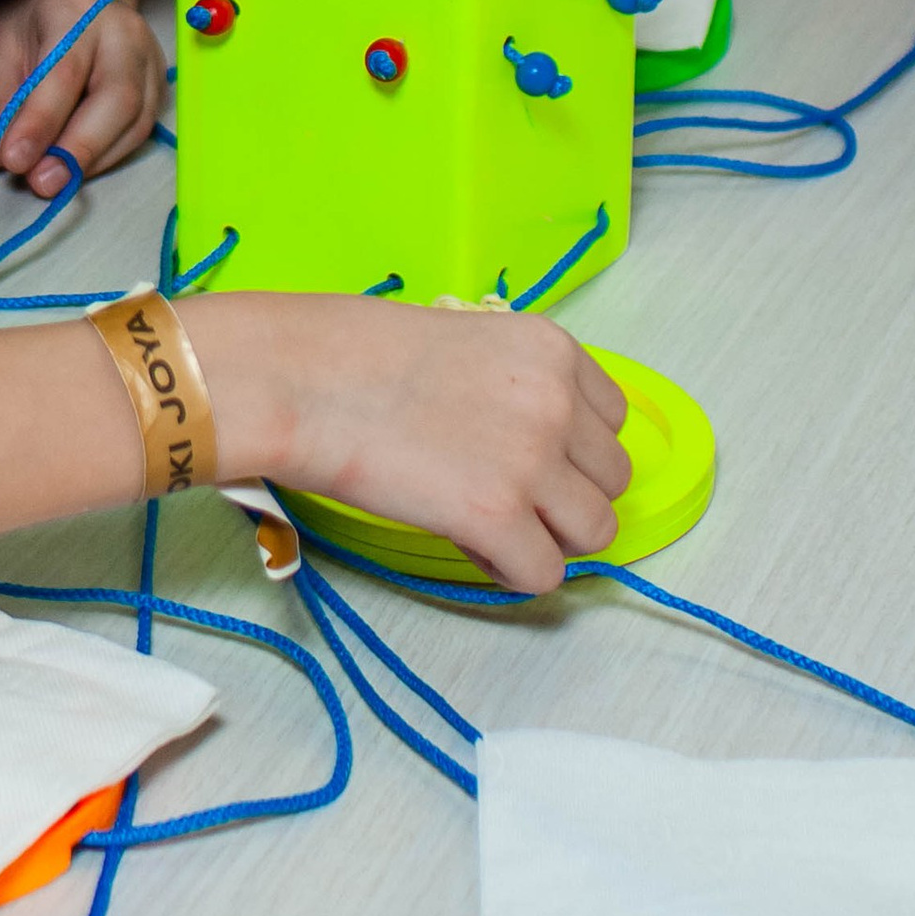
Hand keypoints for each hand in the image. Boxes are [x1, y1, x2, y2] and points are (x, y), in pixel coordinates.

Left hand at [0, 0, 166, 201]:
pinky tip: (77, 168)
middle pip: (117, 97)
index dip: (40, 122)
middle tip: (41, 183)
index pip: (64, 73)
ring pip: (135, 120)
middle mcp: (124, 31)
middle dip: (78, 149)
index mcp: (76, 10)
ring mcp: (150, 58)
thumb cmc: (31, 24)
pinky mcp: (158, 85)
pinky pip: (140, 131)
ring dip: (93, 160)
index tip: (13, 161)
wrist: (73, 2)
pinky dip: (107, 157)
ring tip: (54, 182)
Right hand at [185, 295, 628, 594]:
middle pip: (612, 482)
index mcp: (553, 351)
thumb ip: (515, 387)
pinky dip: (510, 570)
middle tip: (504, 496)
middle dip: (564, 497)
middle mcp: (558, 403)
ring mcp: (533, 461)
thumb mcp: (465, 342)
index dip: (571, 450)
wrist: (301, 380)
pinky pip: (544, 573)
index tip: (527, 458)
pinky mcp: (497, 516)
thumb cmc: (355, 356)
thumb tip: (533, 447)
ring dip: (547, 537)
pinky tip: (468, 545)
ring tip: (490, 526)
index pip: (613, 422)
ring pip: (594, 533)